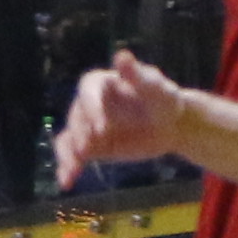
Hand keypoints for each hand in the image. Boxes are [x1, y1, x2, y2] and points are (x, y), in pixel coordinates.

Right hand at [54, 49, 186, 187]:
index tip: (101, 127)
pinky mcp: (91, 147)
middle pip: (76, 117)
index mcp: (101, 83)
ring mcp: (87, 127)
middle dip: (80, 134)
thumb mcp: (155, 87)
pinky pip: (74, 156)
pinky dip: (69, 168)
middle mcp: (89, 104)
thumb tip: (122, 55)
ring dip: (68, 154)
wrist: (170, 125)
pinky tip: (67, 182)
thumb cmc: (162, 99)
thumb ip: (137, 74)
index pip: (88, 92)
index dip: (92, 108)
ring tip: (72, 170)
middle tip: (88, 150)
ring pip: (70, 139)